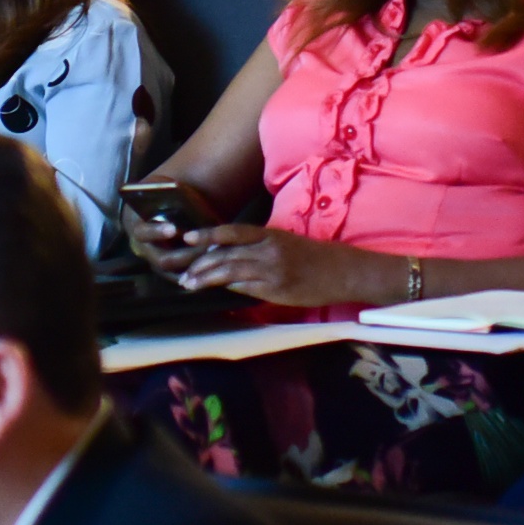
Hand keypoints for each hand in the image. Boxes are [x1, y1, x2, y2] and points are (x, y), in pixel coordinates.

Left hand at [169, 222, 365, 306]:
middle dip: (200, 264)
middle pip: (226, 254)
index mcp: (270, 234)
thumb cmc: (313, 257)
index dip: (208, 234)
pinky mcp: (276, 290)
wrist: (341, 272)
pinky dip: (229, 289)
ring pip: (231, 272)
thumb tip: (229, 255)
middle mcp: (268, 250)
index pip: (232, 232)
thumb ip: (259, 247)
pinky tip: (216, 292)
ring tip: (190, 285)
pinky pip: (246, 288)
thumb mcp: (285, 243)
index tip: (188, 238)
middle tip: (182, 273)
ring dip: (207, 279)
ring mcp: (272, 270)